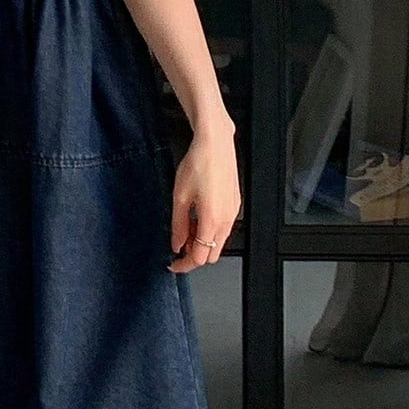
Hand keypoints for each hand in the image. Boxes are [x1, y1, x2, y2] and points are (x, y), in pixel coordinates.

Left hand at [168, 124, 241, 272]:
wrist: (215, 143)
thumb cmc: (198, 164)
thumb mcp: (179, 197)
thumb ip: (178, 225)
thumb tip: (176, 244)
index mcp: (212, 221)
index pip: (199, 257)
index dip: (184, 265)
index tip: (173, 264)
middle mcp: (227, 220)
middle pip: (212, 254)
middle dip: (194, 255)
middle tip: (178, 244)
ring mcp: (233, 213)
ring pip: (219, 242)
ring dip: (202, 242)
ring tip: (186, 226)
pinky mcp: (235, 205)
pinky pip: (224, 229)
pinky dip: (210, 231)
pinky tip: (198, 217)